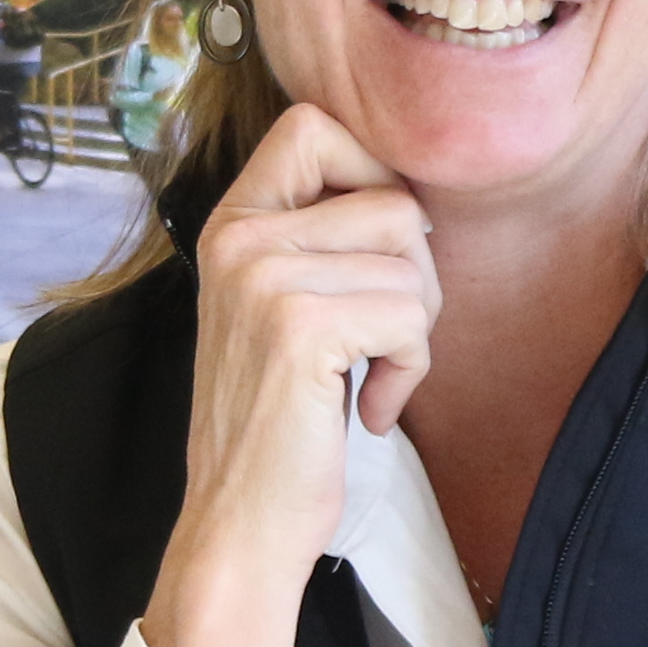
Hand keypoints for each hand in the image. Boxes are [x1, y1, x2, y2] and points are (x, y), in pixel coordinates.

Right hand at [137, 103, 435, 646]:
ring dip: (416, 332)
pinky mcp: (299, 326)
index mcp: (232, 222)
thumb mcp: (282, 306)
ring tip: (368, 378)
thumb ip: (321, 240)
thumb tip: (415, 194)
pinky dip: (410, 370)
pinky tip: (370, 409)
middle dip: (416, 276)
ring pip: (413, 262)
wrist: (240, 521)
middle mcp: (239, 237)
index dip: (373, 172)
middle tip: (380, 340)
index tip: (377, 249)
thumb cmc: (278, 422)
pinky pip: (411, 315)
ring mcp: (264, 276)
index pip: (314, 125)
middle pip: (394, 201)